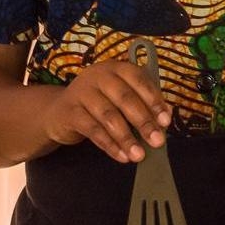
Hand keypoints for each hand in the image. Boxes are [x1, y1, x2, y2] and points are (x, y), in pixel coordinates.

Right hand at [40, 59, 170, 163]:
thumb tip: (166, 115)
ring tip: (139, 155)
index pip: (139, 79)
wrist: (58, 112)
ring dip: (126, 138)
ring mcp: (82, 92)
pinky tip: (121, 156)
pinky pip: (93, 130)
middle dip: (144, 121)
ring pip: (109, 116)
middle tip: (157, 141)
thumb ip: (142, 103)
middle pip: (125, 98)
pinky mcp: (70, 112)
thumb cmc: (97, 103)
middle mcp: (98, 75)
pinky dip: (109, 145)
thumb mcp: (119, 99)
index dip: (154, 100)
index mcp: (116, 68)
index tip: (166, 120)